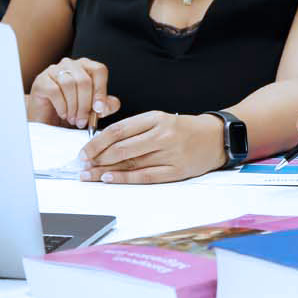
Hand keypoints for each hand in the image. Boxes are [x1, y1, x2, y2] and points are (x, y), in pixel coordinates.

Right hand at [25, 57, 116, 129]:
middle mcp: (70, 64)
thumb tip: (107, 104)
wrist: (48, 120)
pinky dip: (62, 106)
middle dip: (85, 105)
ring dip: (73, 107)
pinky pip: (55, 91)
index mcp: (86, 67)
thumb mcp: (93, 110)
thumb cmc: (72, 111)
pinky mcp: (41, 81)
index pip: (99, 70)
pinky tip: (63, 114)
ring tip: (73, 119)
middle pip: (84, 80)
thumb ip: (106, 106)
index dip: (101, 90)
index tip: (99, 109)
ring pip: (69, 85)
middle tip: (83, 121)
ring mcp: (54, 70)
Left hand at [79, 111, 223, 183]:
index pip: (118, 130)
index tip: (84, 151)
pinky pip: (145, 176)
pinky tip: (110, 179)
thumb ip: (135, 129)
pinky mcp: (176, 171)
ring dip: (106, 170)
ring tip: (89, 175)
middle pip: (121, 148)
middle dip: (97, 158)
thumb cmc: (182, 129)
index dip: (97, 142)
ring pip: (131, 163)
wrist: (215, 137)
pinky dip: (125, 178)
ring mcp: (170, 154)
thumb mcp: (159, 119)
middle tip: (81, 166)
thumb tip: (104, 144)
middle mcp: (162, 135)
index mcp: (155, 118)